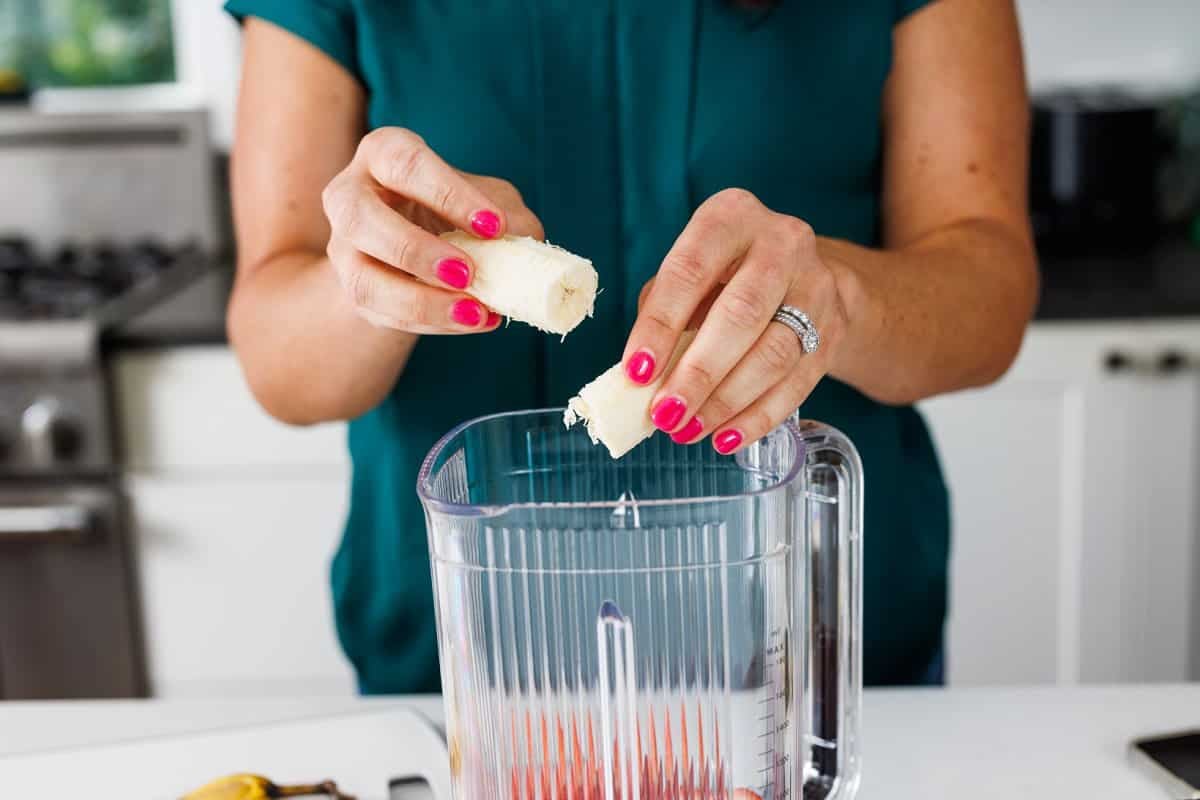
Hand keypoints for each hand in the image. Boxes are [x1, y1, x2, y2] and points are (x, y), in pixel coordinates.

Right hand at [321, 127, 544, 332]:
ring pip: (362, 280)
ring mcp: (343, 248)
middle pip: (359, 218)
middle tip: (467, 273)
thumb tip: (516, 243)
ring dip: (420, 302)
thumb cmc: (460, 213)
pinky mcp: (353, 290)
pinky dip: (429, 322)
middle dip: (415, 250)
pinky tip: (468, 321)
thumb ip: (510, 217)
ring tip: (474, 312)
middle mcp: (350, 195)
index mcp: (384, 154)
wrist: (426, 252)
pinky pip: (382, 314)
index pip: (406, 164)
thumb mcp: (490, 202)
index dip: (449, 195)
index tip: (493, 226)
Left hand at [624, 188, 847, 453]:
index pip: (690, 271)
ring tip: (688, 430)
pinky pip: (796, 384)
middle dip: (698, 373)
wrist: (803, 275)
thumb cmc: (724, 275)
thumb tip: (641, 375)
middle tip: (664, 414)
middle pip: (741, 315)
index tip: (636, 372)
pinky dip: (757, 418)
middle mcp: (782, 244)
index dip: (660, 325)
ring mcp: (816, 288)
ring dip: (725, 402)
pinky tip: (726, 438)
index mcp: (732, 217)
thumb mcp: (689, 273)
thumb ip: (662, 312)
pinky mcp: (834, 331)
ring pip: (773, 355)